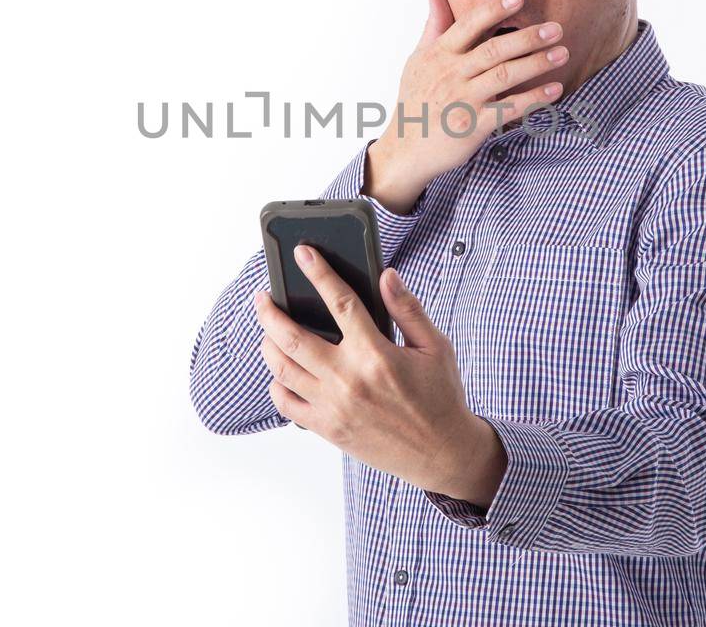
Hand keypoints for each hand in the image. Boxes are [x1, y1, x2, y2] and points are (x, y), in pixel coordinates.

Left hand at [252, 244, 505, 504]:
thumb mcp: (434, 347)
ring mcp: (333, 407)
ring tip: (268, 330)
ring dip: (268, 344)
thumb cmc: (440, 397)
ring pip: (282, 368)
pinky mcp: (328, 429)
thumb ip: (407, 309)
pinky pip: (286, 404)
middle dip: (270, 311)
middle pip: (292, 337)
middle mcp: (348, 379)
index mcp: (376, 354)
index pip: (339, 302)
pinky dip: (276, 384)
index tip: (302, 252)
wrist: (442, 453)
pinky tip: (281, 371)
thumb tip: (387, 276)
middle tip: (262, 297)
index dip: (318, 273)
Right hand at [365, 0, 565, 213]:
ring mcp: (462, 100)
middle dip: (528, 37)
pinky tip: (555, 89)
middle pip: (493, 50)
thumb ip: (434, 25)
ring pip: (504, 76)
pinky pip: (509, 108)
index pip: (468, 26)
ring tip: (562, 53)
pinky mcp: (472, 125)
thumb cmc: (415, 100)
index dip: (493, 11)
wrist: (406, 148)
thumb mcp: (419, 59)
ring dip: (536, 63)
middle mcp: (450, 75)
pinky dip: (534, 98)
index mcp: (439, 55)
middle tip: (556, 28)